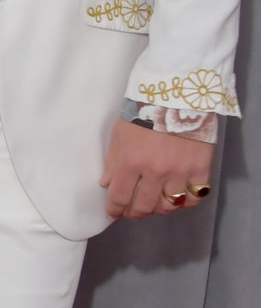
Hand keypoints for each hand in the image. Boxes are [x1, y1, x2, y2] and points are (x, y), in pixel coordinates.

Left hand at [100, 121, 214, 219]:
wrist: (178, 94)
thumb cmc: (144, 111)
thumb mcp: (120, 133)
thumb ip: (113, 161)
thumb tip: (107, 185)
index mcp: (131, 161)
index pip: (119, 197)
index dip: (114, 209)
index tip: (113, 213)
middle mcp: (155, 171)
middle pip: (144, 206)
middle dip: (135, 212)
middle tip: (132, 211)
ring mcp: (180, 172)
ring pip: (169, 206)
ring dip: (159, 209)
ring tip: (154, 204)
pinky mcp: (201, 168)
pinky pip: (195, 197)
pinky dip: (186, 203)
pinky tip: (179, 198)